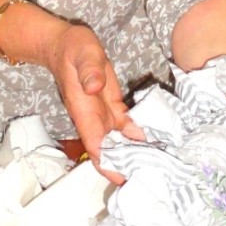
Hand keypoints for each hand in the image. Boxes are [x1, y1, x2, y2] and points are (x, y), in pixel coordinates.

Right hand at [43, 22, 143, 183]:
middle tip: (153, 178)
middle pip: (110, 150)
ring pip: (121, 141)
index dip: (108, 164)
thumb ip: (89, 70)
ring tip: (159, 167)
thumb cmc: (73, 49)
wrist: (66, 44)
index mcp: (85, 112)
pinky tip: (157, 142)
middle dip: (127, 166)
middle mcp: (95, 119)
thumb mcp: (83, 54)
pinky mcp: (114, 105)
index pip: (96, 145)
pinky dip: (140, 135)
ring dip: (136, 154)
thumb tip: (95, 87)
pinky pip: (128, 126)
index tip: (124, 180)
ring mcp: (105, 113)